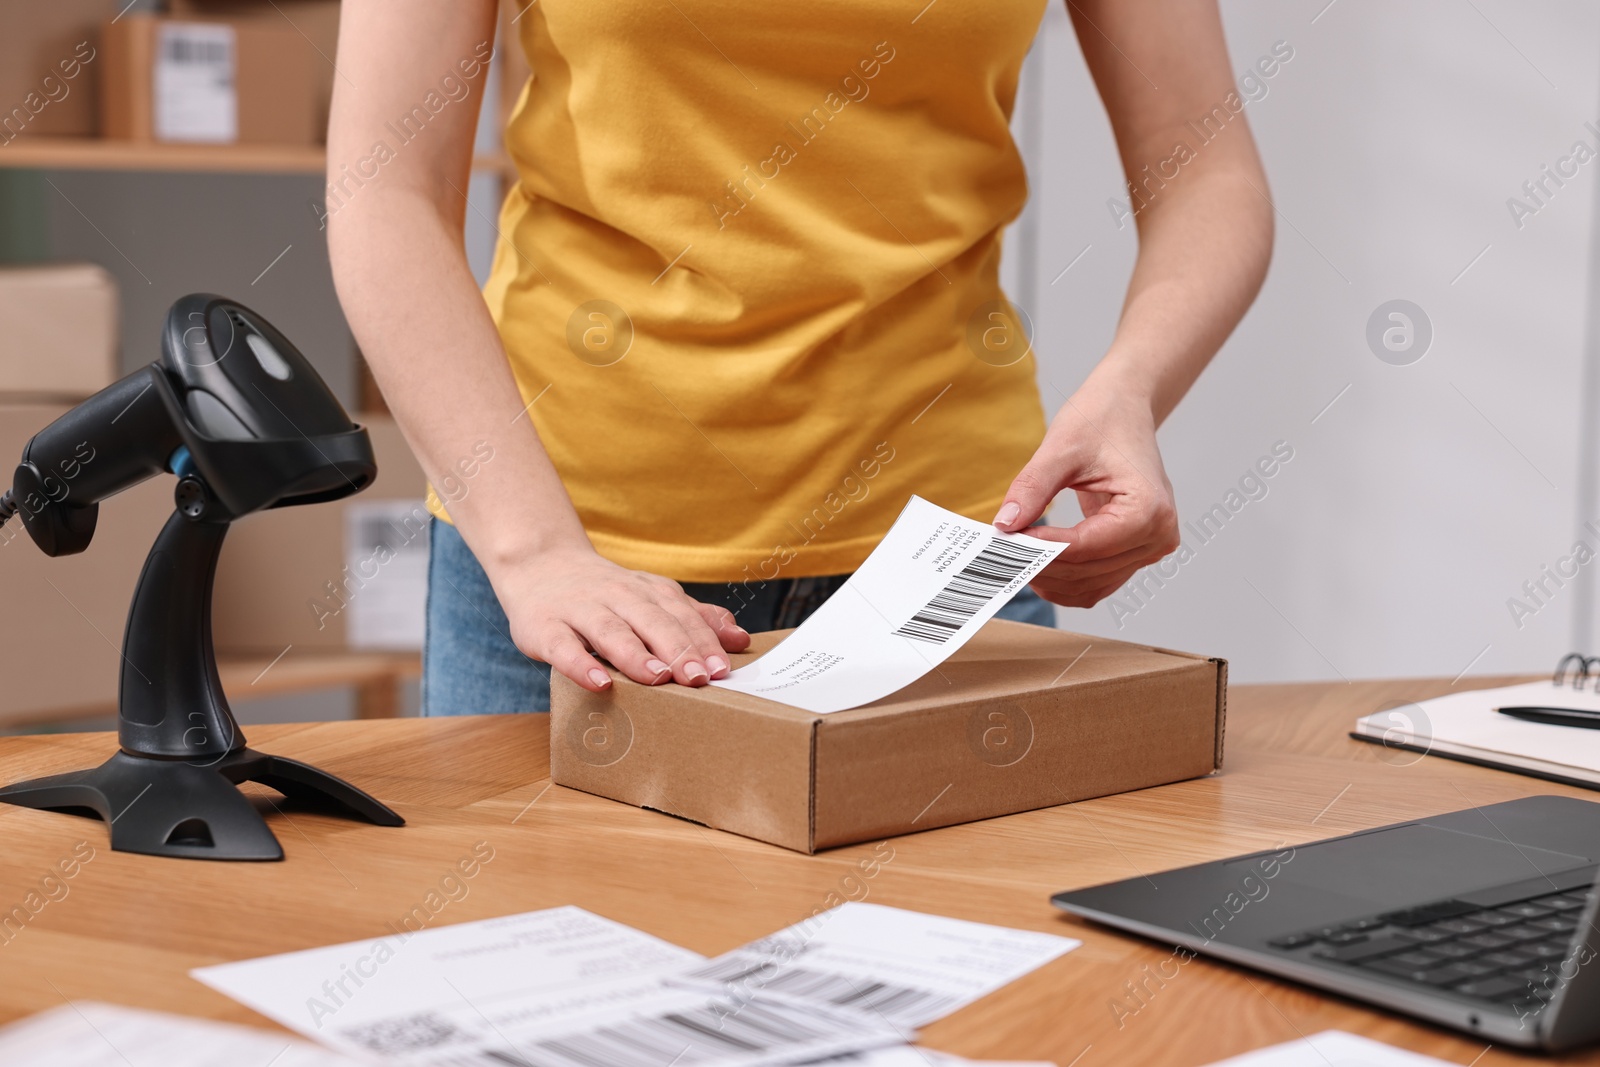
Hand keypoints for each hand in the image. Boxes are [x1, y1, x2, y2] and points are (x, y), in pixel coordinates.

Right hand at [489, 545, 751, 691]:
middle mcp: (617, 595)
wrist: (539, 565)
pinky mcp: (544, 628)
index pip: (681, 615)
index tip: (723, 669)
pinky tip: (599, 683)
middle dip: (678, 649)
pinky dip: (581, 665)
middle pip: (652, 621)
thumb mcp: (652, 598)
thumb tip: (740, 639)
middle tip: (699, 678)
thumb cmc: (606, 594)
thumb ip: (695, 618)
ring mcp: (579, 610)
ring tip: (657, 677)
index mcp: (648, 592)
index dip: (703, 641)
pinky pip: (564, 647)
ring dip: (635, 654)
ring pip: (611, 630)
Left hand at [993, 387, 1178, 607]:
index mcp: (1149, 508)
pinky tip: (1036, 564)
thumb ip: (1032, 488)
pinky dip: (1065, 580)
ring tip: (1013, 558)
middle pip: (1087, 570)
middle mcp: (1158, 535)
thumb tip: (1004, 525)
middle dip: (1040, 565)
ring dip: (1050, 578)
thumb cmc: (1101, 420)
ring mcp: (1151, 548)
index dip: (1041, 549)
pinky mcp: (1137, 553)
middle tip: (999, 552)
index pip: (1085, 546)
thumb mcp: (1061, 448)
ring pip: (1091, 586)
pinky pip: (1097, 582)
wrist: (1124, 410)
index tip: (1004, 542)